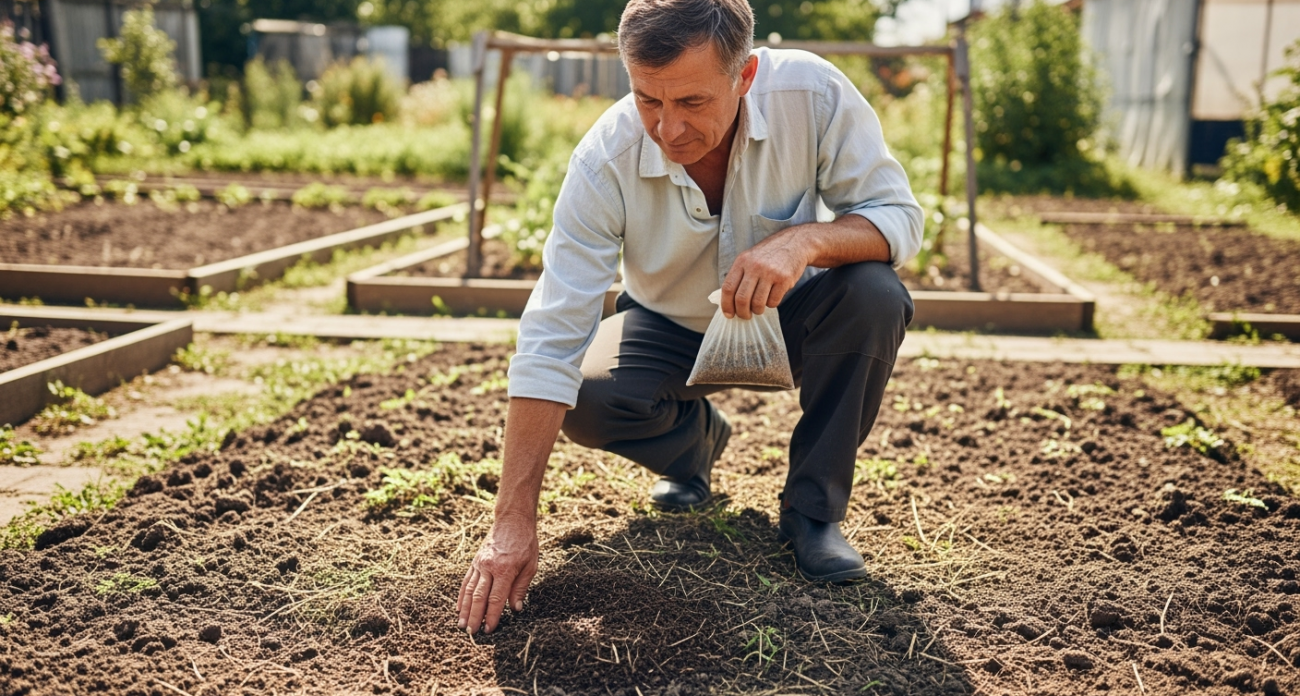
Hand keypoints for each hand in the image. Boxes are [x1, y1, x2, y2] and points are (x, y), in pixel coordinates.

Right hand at [457, 512, 537, 633]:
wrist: (512, 520)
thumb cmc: (525, 543)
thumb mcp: (531, 566)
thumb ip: (521, 588)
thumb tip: (515, 609)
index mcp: (505, 570)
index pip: (496, 599)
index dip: (492, 616)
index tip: (489, 630)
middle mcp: (489, 567)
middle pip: (479, 597)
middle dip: (475, 617)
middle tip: (471, 633)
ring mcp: (479, 564)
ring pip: (469, 591)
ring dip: (465, 609)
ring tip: (462, 625)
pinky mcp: (475, 561)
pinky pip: (466, 581)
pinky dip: (462, 596)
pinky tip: (459, 608)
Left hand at [720, 226, 811, 318]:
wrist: (795, 243)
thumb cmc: (770, 255)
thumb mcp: (750, 258)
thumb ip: (739, 276)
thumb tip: (729, 301)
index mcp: (742, 261)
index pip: (728, 287)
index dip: (726, 305)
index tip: (729, 314)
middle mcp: (754, 266)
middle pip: (741, 298)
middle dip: (742, 313)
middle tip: (745, 316)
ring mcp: (770, 272)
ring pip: (757, 303)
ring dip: (757, 310)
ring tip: (759, 308)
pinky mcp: (784, 279)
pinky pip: (773, 301)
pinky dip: (771, 304)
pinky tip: (772, 297)